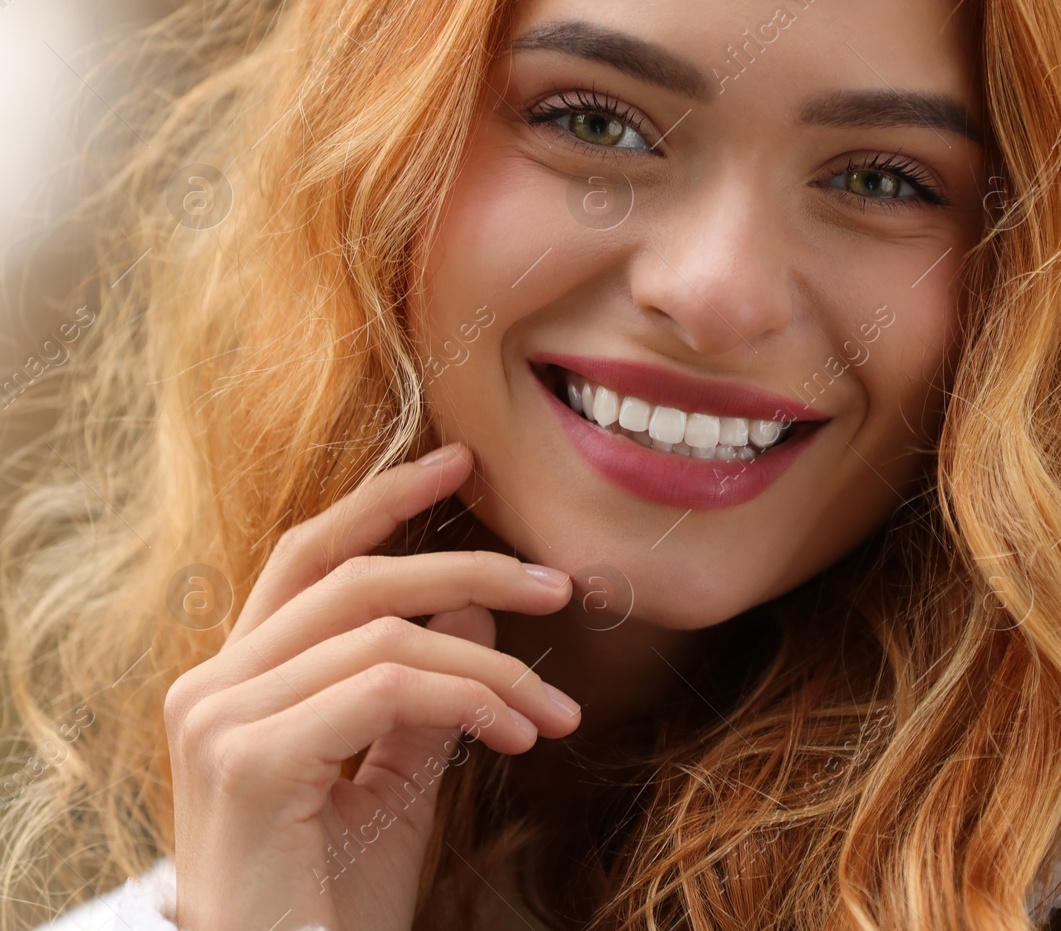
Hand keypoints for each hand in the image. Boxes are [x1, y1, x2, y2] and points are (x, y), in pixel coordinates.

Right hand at [164, 443, 578, 930]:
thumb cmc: (333, 897)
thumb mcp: (393, 777)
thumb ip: (423, 690)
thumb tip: (471, 607)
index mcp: (237, 680)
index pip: (309, 557)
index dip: (382, 499)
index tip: (459, 463)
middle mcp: (210, 686)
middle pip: (356, 578)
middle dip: (471, 569)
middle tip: (559, 584)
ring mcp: (220, 720)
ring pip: (385, 637)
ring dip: (493, 667)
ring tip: (552, 711)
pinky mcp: (250, 761)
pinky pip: (386, 689)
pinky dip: (470, 701)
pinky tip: (517, 736)